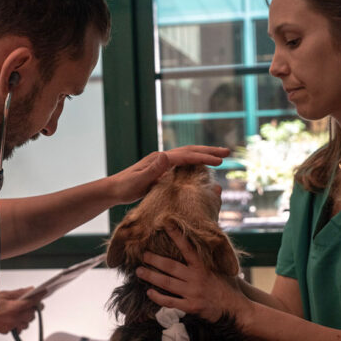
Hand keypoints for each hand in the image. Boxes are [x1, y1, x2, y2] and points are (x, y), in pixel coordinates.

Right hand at [0, 287, 45, 333]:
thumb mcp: (2, 294)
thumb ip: (18, 293)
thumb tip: (30, 290)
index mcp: (14, 308)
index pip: (32, 302)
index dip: (39, 296)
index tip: (44, 292)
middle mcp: (14, 318)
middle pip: (32, 314)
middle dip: (33, 308)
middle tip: (31, 301)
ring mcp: (10, 326)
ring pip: (26, 323)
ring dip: (26, 316)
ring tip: (21, 309)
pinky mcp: (6, 331)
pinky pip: (18, 328)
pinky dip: (18, 323)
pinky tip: (14, 318)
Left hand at [110, 145, 229, 204]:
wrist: (113, 189)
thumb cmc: (124, 187)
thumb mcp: (137, 181)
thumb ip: (151, 170)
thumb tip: (166, 155)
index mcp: (160, 159)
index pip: (186, 156)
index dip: (203, 157)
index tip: (220, 161)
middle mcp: (162, 158)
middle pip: (190, 150)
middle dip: (209, 151)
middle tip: (227, 153)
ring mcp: (162, 163)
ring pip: (187, 155)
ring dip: (204, 154)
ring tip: (220, 157)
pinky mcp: (162, 170)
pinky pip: (183, 164)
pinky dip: (196, 162)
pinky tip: (202, 167)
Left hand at [135, 225, 252, 324]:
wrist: (237, 309)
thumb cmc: (229, 287)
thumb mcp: (222, 269)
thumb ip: (211, 258)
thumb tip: (207, 243)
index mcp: (203, 266)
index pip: (187, 248)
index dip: (176, 235)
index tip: (165, 224)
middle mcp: (196, 278)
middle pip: (170, 266)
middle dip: (154, 259)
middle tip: (142, 254)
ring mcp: (192, 293)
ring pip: (166, 283)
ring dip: (151, 277)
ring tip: (139, 271)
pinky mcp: (191, 307)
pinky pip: (170, 302)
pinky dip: (158, 298)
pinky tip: (149, 293)